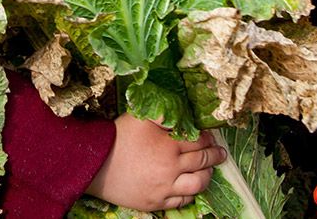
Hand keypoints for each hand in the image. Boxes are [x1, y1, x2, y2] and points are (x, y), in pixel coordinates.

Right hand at [86, 115, 226, 211]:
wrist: (95, 163)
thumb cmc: (118, 137)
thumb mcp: (141, 117)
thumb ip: (164, 114)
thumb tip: (183, 113)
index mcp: (170, 146)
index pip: (199, 141)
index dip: (208, 138)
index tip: (210, 136)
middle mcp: (171, 168)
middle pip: (202, 162)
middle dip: (215, 155)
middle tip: (220, 153)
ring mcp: (164, 188)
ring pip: (198, 184)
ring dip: (208, 176)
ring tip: (209, 170)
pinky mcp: (156, 202)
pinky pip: (182, 201)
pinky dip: (191, 193)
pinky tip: (191, 186)